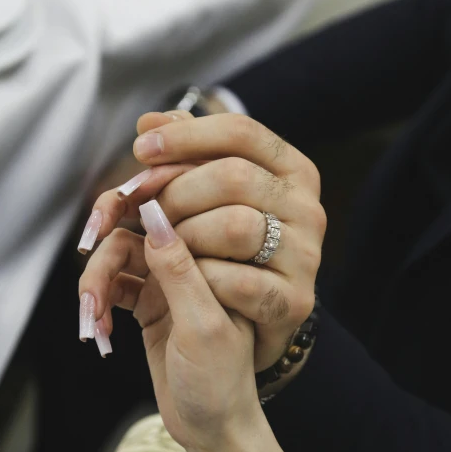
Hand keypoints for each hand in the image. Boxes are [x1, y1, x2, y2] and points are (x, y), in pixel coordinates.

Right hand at [79, 199, 260, 451]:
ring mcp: (168, 284)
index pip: (169, 216)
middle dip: (103, 258)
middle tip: (88, 293)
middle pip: (133, 235)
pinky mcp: (150, 306)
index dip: (131, 210)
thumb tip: (155, 216)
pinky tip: (101, 332)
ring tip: (93, 323)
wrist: (215, 428)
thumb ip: (179, 271)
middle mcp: (191, 264)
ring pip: (118, 263)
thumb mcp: (202, 326)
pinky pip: (114, 290)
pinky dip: (101, 307)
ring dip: (97, 288)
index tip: (102, 221)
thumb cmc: (222, 382)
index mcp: (213, 259)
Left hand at [83, 110, 325, 372]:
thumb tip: (152, 121)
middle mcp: (309, 209)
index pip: (242, 132)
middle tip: (141, 206)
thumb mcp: (206, 198)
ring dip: (185, 236)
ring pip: (236, 226)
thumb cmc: (222, 253)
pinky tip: (186, 278)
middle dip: (175, 190)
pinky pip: (237, 281)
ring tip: (163, 245)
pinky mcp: (295, 302)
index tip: (141, 148)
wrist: (245, 330)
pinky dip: (200, 278)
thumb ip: (185, 157)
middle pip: (234, 177)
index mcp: (293, 171)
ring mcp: (307, 257)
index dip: (186, 136)